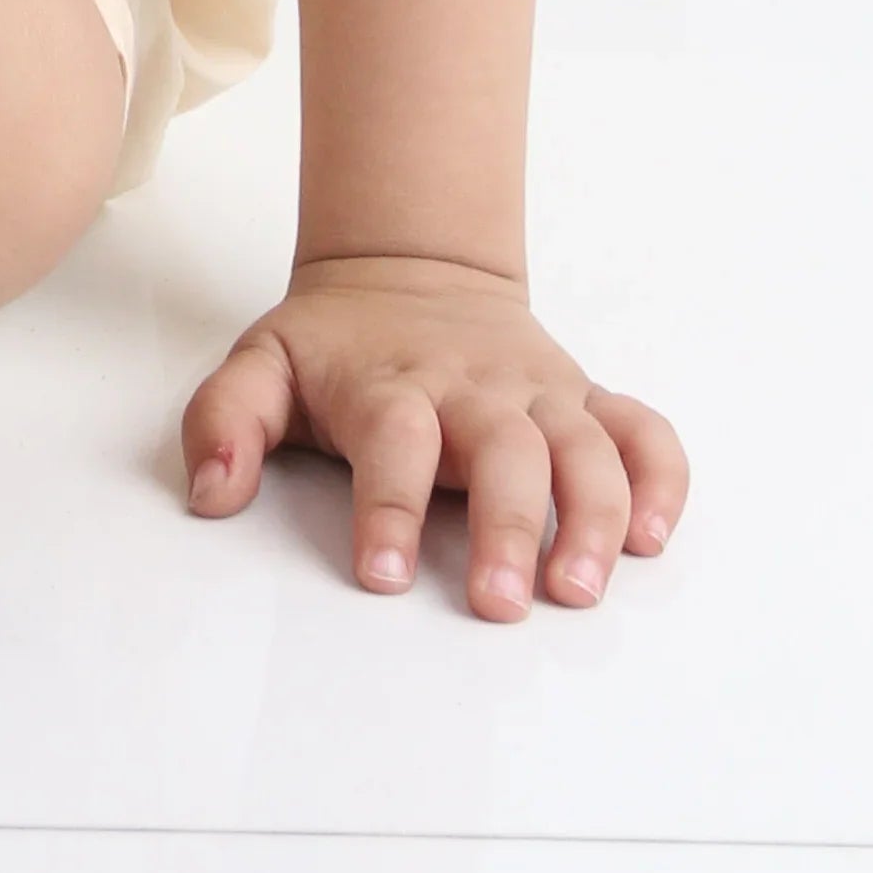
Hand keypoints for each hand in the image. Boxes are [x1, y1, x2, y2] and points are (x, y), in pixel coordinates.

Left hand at [181, 254, 689, 620]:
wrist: (410, 269)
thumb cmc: (337, 345)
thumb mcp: (262, 364)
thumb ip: (226, 421)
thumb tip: (210, 492)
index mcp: (393, 384)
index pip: (395, 440)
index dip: (390, 507)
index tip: (382, 574)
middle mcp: (476, 388)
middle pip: (505, 450)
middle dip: (508, 527)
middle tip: (502, 604)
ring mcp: (539, 393)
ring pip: (586, 448)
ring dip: (593, 518)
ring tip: (579, 587)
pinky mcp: (584, 400)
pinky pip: (643, 432)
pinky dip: (662, 479)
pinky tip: (653, 537)